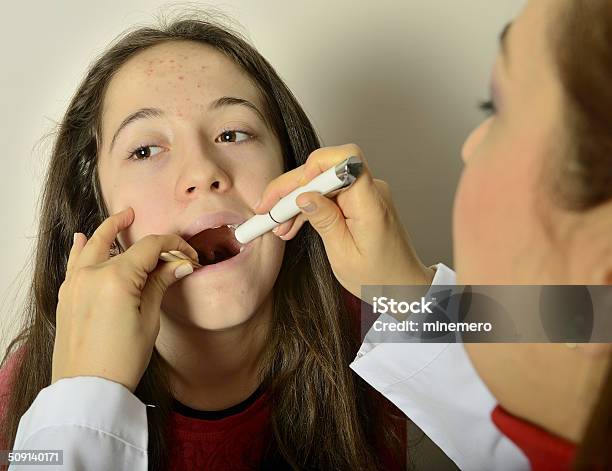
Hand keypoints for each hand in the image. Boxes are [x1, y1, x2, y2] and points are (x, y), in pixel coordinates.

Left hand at [52, 207, 198, 391]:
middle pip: (118, 239)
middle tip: (145, 221)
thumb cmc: (120, 360)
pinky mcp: (66, 296)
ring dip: (106, 231)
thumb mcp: (149, 320)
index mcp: (116, 277)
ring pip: (91, 245)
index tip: (187, 255)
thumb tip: (179, 266)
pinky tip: (82, 240)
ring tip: (119, 219)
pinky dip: (81, 248)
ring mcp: (75, 284)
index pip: (150, 247)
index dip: (173, 246)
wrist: (87, 389)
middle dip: (135, 229)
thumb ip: (160, 285)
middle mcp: (91, 274)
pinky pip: (74, 262)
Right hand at [254, 143, 433, 298]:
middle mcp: (371, 191)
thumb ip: (324, 221)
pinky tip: (292, 224)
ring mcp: (366, 193)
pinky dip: (309, 205)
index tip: (289, 194)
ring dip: (296, 199)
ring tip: (278, 226)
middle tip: (267, 210)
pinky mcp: (360, 200)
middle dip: (292, 187)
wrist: (403, 286)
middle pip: (325, 169)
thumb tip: (303, 195)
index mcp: (371, 204)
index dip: (311, 169)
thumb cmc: (379, 278)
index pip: (344, 160)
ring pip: (322, 181)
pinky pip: (329, 192)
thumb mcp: (343, 255)